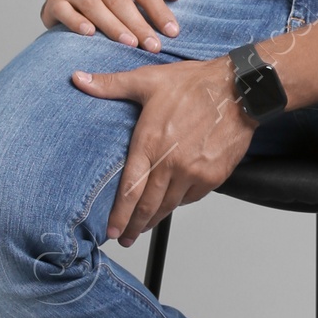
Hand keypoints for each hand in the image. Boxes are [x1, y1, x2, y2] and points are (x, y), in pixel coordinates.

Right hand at [41, 0, 180, 50]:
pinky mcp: (57, 1)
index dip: (159, 10)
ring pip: (95, 7)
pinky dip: (76, 22)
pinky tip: (89, 34)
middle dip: (139, 25)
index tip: (172, 31)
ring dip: (113, 26)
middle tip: (154, 46)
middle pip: (121, 1)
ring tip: (130, 43)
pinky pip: (65, 12)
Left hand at [73, 55, 253, 244]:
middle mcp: (171, 163)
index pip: (130, 190)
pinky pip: (192, 197)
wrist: (239, 90)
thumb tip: (79, 79)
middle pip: (149, 206)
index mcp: (150, 143)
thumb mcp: (148, 80)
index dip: (119, 215)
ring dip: (156, 218)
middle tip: (125, 238)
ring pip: (170, 205)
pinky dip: (180, 202)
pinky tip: (173, 202)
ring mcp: (194, 172)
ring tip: (146, 226)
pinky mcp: (213, 176)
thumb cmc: (196, 84)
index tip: (112, 231)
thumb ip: (111, 85)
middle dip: (134, 226)